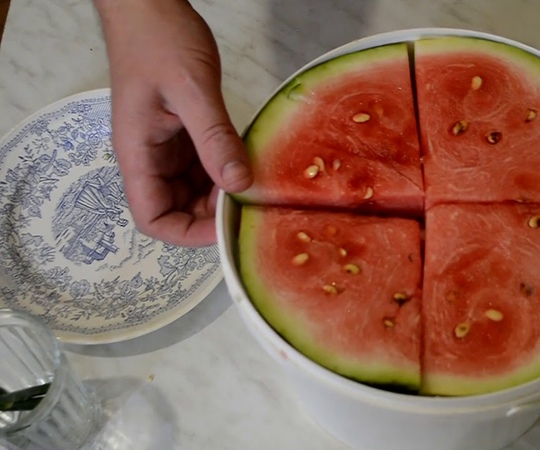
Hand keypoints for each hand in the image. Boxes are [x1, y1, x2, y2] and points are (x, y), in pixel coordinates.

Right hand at [94, 0, 252, 246]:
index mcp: (139, 154)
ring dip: (226, 192)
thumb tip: (237, 184)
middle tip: (254, 204)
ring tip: (258, 183)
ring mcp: (170, 145)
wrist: (149, 4)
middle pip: (179, 210)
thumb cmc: (157, 39)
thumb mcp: (191, 89)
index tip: (226, 227)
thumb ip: (213, 138)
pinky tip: (253, 162)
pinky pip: (208, 164)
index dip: (187, 233)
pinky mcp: (187, 132)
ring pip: (197, 190)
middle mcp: (152, 156)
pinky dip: (230, 168)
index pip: (153, 218)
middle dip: (214, 214)